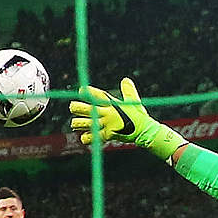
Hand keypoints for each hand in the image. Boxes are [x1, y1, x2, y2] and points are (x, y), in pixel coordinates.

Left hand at [68, 78, 186, 158]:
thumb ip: (128, 91)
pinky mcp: (107, 135)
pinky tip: (84, 137)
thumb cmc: (139, 116)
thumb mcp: (134, 101)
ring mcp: (106, 125)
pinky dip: (87, 138)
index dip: (88, 92)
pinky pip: (93, 137)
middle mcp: (107, 114)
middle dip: (77, 107)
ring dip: (78, 123)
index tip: (81, 90)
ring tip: (74, 123)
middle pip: (87, 109)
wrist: (145, 132)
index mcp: (112, 104)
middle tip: (72, 106)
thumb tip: (125, 79)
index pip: (97, 95)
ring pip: (86, 123)